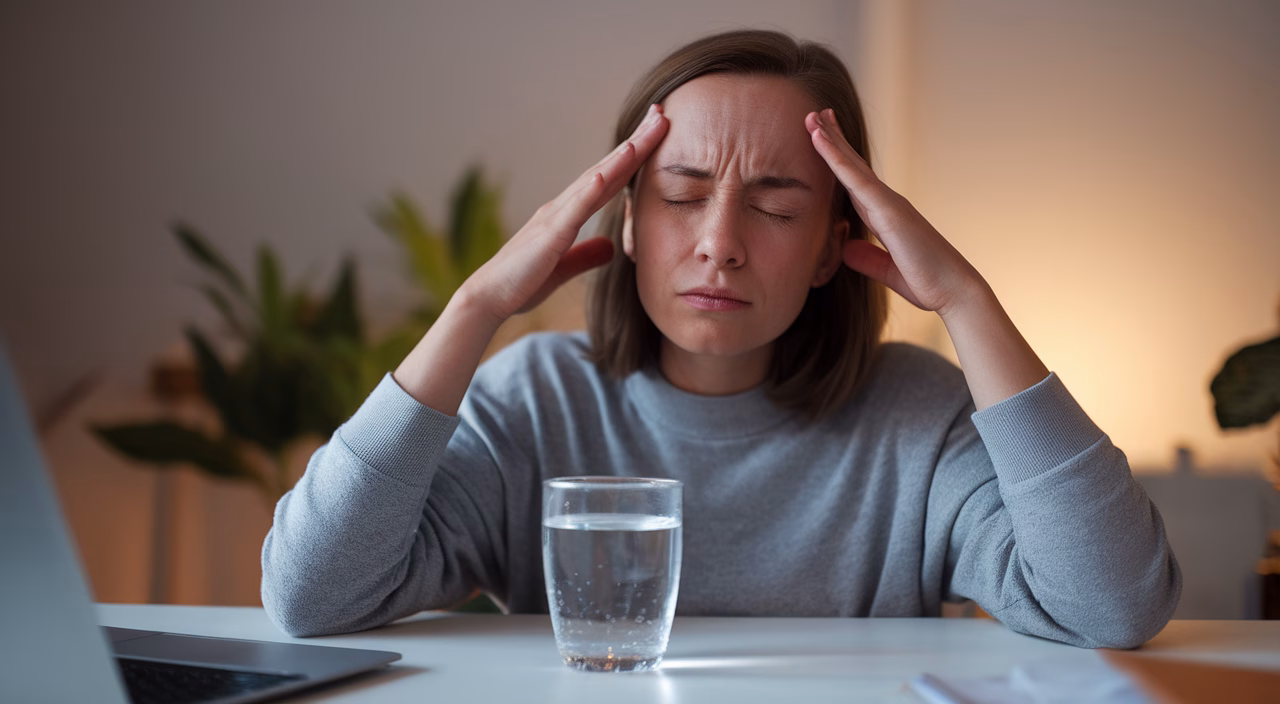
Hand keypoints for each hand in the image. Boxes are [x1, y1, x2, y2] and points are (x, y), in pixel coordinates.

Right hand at [459, 104, 668, 323]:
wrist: (488, 298)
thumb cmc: (521, 283)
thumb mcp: (563, 268)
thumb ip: (586, 255)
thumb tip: (610, 246)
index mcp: (568, 215)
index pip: (609, 180)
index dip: (633, 157)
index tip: (657, 132)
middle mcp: (562, 208)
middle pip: (606, 170)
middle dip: (635, 142)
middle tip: (661, 114)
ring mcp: (554, 218)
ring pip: (592, 181)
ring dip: (618, 158)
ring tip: (642, 136)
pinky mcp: (548, 235)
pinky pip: (572, 210)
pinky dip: (589, 190)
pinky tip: (606, 174)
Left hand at [805, 109, 983, 316]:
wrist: (954, 291)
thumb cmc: (928, 281)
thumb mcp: (888, 270)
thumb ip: (868, 258)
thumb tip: (847, 248)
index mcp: (886, 215)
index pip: (856, 182)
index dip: (839, 160)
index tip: (824, 138)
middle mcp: (887, 203)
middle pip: (853, 165)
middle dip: (834, 139)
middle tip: (815, 114)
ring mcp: (888, 202)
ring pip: (852, 164)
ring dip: (830, 139)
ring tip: (811, 116)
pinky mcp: (888, 209)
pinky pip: (855, 178)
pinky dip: (836, 157)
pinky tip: (820, 139)